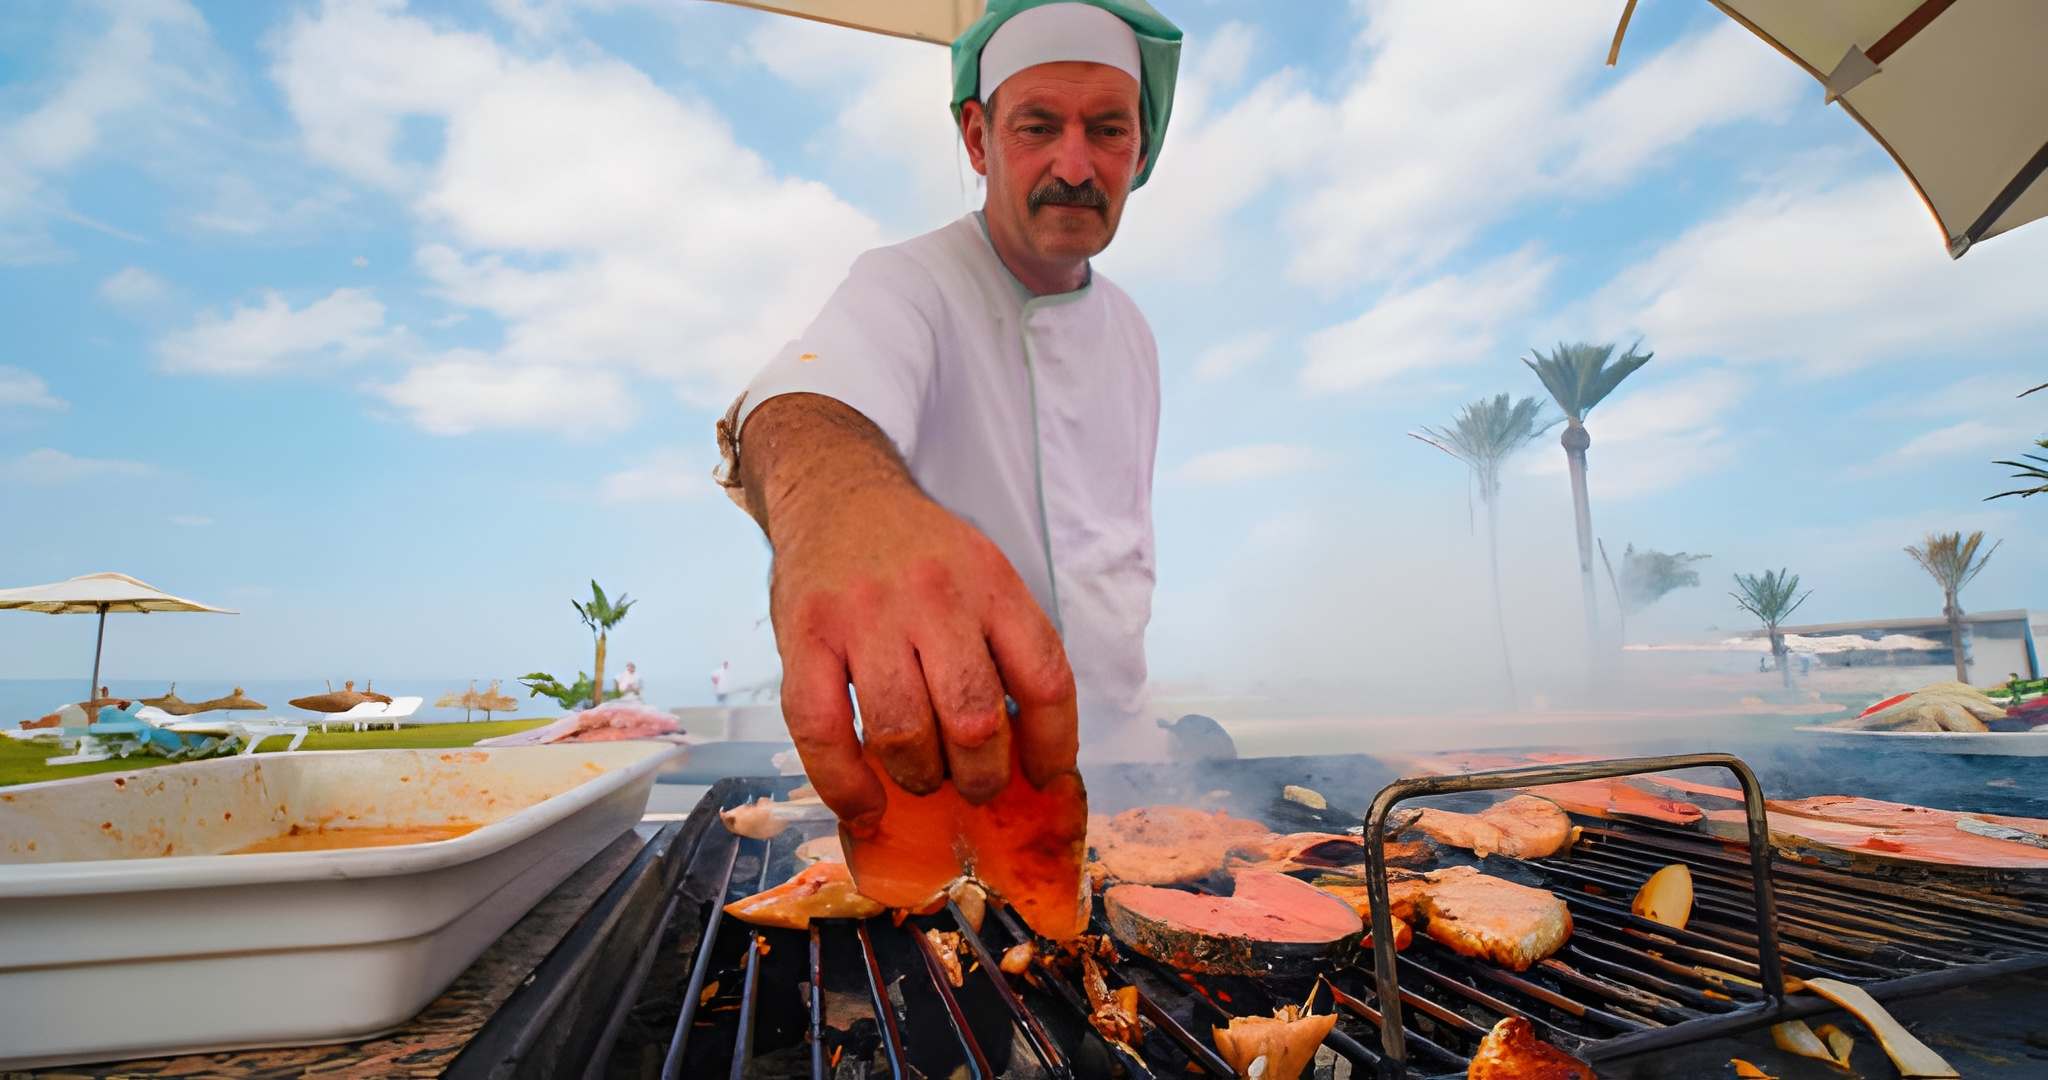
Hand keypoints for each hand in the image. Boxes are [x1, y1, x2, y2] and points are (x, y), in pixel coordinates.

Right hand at [742, 395, 1076, 835]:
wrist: (838, 491)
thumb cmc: (918, 555)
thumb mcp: (981, 576)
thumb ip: (1002, 648)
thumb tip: (1026, 754)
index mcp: (992, 583)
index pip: (1046, 679)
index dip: (1053, 746)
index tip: (1043, 778)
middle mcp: (933, 596)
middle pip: (974, 718)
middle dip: (982, 777)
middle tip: (975, 785)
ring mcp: (864, 616)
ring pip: (903, 732)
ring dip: (919, 777)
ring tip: (921, 778)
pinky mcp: (805, 636)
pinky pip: (822, 732)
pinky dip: (845, 786)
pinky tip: (864, 806)